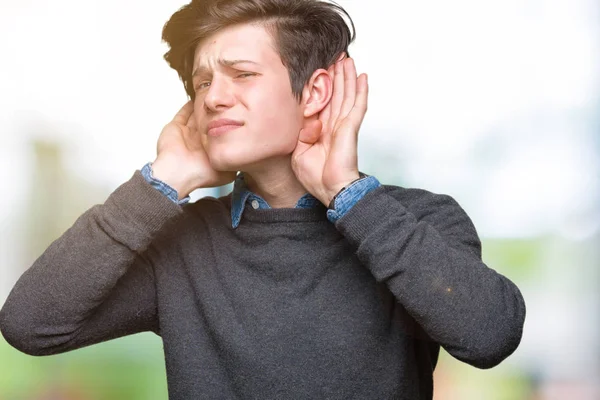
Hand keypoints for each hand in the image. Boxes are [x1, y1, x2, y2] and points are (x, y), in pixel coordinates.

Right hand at [152, 101, 236, 197]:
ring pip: (197, 117)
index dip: (229, 127)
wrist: (178, 172)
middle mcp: (199, 142)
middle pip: (209, 124)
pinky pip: (183, 113)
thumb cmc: (202, 174)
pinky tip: (198, 96)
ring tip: (212, 97)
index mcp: (210, 151)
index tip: (239, 117)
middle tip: (227, 104)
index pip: (221, 135)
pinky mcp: (176, 127)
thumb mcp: (227, 173)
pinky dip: (190, 105)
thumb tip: (248, 159)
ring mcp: (187, 134)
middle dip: (217, 115)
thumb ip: (236, 163)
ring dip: (203, 108)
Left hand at [291, 57, 368, 205]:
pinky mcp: (351, 128)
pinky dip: (361, 91)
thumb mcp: (299, 153)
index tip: (318, 70)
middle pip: (336, 94)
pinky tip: (362, 77)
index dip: (321, 87)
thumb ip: (302, 134)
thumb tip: (310, 121)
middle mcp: (334, 125)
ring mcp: (344, 125)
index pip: (321, 103)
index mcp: (321, 131)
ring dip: (347, 76)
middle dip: (336, 75)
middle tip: (336, 56)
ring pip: (347, 95)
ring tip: (347, 58)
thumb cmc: (316, 177)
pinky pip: (358, 105)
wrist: (331, 190)